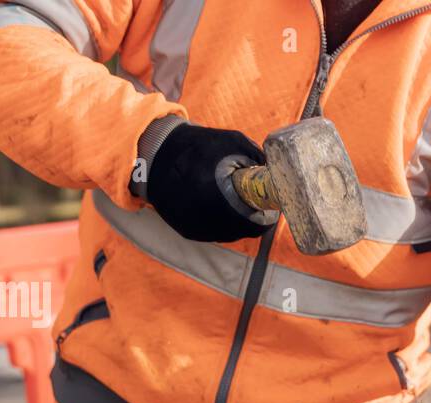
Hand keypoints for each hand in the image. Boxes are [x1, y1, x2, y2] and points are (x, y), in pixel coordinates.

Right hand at [146, 123, 274, 242]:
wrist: (153, 155)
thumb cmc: (196, 146)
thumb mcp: (231, 141)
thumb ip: (257, 157)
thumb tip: (277, 172)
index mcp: (219, 201)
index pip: (257, 224)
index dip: (266, 214)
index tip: (268, 202)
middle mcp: (206, 222)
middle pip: (244, 230)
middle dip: (251, 215)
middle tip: (252, 198)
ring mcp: (196, 229)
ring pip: (229, 233)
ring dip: (236, 219)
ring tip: (233, 198)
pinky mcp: (187, 231)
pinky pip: (213, 231)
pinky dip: (220, 220)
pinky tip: (215, 201)